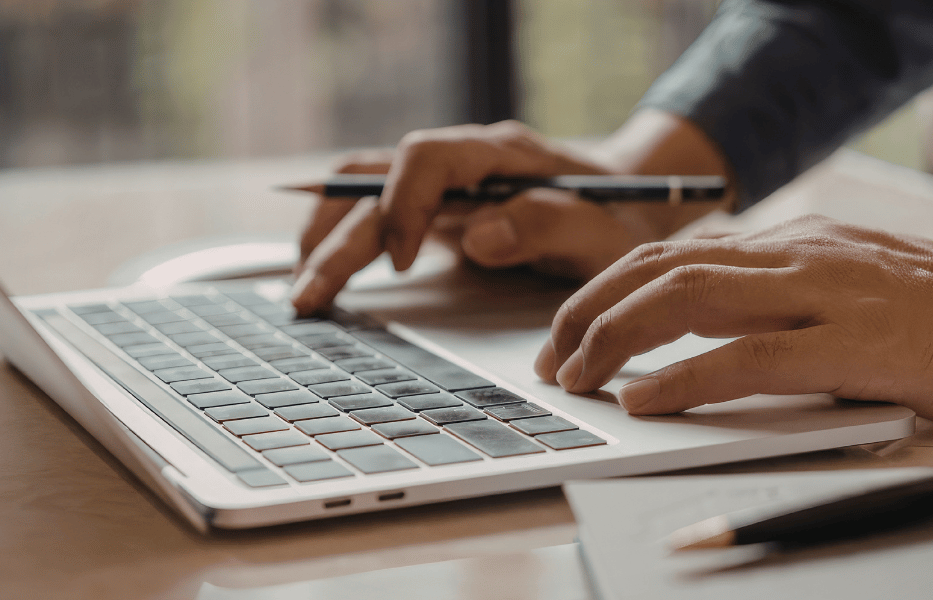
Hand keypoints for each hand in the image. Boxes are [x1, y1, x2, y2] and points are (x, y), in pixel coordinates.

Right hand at [291, 111, 732, 313]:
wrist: (631, 203)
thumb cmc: (619, 218)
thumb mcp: (599, 231)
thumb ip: (545, 226)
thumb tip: (478, 236)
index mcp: (498, 154)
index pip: (424, 157)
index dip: (401, 205)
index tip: (400, 263)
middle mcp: (461, 162)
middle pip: (375, 179)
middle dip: (337, 237)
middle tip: (309, 295)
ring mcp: (444, 186)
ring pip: (361, 192)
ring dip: (325, 236)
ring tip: (301, 290)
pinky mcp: (437, 212)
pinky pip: (374, 213)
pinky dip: (341, 240)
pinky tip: (323, 273)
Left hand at [536, 215, 932, 427]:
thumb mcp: (855, 285)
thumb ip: (789, 295)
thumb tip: (718, 325)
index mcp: (794, 242)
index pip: (674, 252)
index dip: (608, 289)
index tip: (571, 329)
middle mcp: (797, 255)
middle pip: (659, 269)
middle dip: (588, 312)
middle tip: (553, 360)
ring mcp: (823, 295)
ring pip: (685, 300)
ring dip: (614, 340)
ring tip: (576, 378)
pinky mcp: (852, 344)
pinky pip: (744, 357)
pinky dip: (681, 379)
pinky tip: (644, 400)